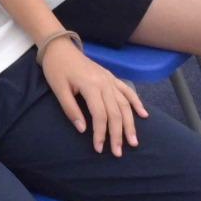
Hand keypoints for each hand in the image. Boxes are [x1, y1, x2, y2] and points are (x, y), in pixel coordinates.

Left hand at [39, 35, 146, 154]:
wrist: (60, 47)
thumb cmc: (56, 69)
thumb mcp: (58, 89)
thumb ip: (71, 109)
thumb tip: (83, 130)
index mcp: (90, 86)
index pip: (100, 115)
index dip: (100, 134)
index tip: (99, 149)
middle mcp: (104, 83)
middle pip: (115, 113)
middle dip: (118, 134)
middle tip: (118, 153)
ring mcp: (110, 79)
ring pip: (125, 104)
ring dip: (130, 123)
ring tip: (134, 141)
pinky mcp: (111, 77)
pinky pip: (127, 91)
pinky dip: (136, 102)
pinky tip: (144, 115)